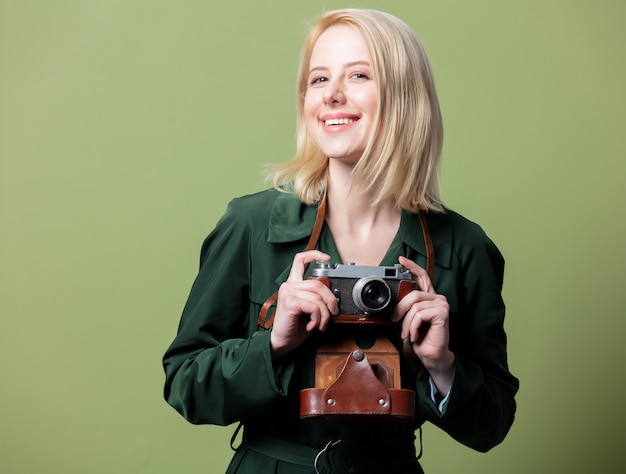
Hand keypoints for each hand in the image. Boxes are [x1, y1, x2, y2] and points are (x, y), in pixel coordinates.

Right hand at [269, 251, 338, 358]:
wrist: (282, 342)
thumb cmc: (295, 327)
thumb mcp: (309, 309)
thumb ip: (317, 298)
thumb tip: (334, 297)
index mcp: (293, 284)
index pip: (300, 260)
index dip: (314, 255)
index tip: (327, 259)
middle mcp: (289, 285)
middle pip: (318, 283)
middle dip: (331, 300)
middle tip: (333, 312)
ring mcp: (288, 292)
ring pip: (318, 297)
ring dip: (324, 315)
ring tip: (319, 324)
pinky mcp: (290, 302)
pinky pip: (314, 307)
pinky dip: (317, 319)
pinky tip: (311, 326)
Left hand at [391, 256, 454, 393]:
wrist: (431, 356)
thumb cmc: (421, 339)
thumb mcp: (409, 320)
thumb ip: (405, 308)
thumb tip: (394, 303)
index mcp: (429, 297)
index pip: (422, 276)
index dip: (412, 266)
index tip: (401, 259)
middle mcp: (437, 298)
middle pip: (412, 294)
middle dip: (400, 309)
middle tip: (395, 322)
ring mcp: (441, 304)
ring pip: (414, 306)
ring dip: (406, 323)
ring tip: (406, 333)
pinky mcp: (442, 312)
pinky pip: (419, 314)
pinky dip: (412, 326)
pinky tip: (414, 334)